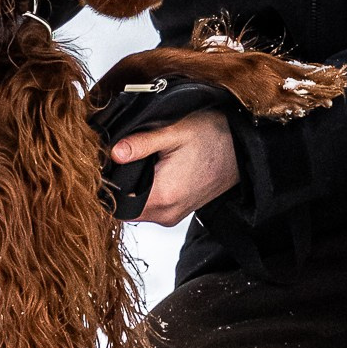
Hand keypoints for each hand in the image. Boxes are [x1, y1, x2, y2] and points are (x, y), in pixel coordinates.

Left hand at [110, 110, 237, 227]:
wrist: (243, 149)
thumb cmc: (213, 136)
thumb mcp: (174, 132)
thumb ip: (141, 143)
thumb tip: (114, 153)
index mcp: (163, 196)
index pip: (116, 203)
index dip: (106, 184)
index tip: (102, 164)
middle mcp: (166, 214)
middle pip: (124, 208)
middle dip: (117, 186)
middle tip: (115, 159)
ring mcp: (173, 215)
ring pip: (137, 209)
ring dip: (131, 189)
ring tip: (133, 162)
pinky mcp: (179, 211)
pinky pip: (151, 207)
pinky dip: (144, 192)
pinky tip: (148, 171)